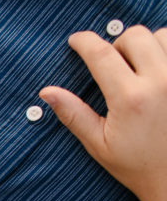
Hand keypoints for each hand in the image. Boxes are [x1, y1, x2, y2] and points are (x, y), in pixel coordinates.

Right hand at [40, 26, 166, 200]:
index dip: (84, 42)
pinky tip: (155, 70)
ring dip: (146, 44)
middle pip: (134, 36)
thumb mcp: (98, 144)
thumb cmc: (137, 164)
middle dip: (117, 44)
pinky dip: (164, 51)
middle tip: (112, 65)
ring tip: (138, 66)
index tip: (75, 41)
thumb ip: (73, 114)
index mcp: (130, 99)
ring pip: (162, 35)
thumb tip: (46, 92)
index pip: (101, 54)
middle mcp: (160, 83)